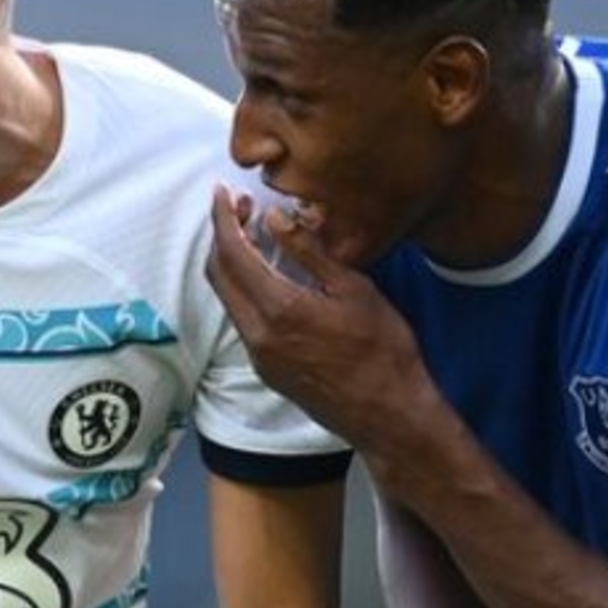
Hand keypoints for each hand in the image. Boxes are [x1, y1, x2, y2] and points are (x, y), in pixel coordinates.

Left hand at [207, 186, 436, 463]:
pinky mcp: (268, 370)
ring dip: (233, 264)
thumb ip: (308, 251)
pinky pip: (243, 320)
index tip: (222, 193)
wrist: (388, 414)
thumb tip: (274, 217)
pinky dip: (245, 289)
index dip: (223, 218)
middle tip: (242, 209)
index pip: (232, 253)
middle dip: (223, 236)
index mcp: (278, 310)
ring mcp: (260, 357)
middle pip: (219, 275)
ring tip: (256, 237)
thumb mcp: (353, 289)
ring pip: (229, 299)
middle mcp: (258, 336)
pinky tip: (269, 276)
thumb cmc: (383, 350)